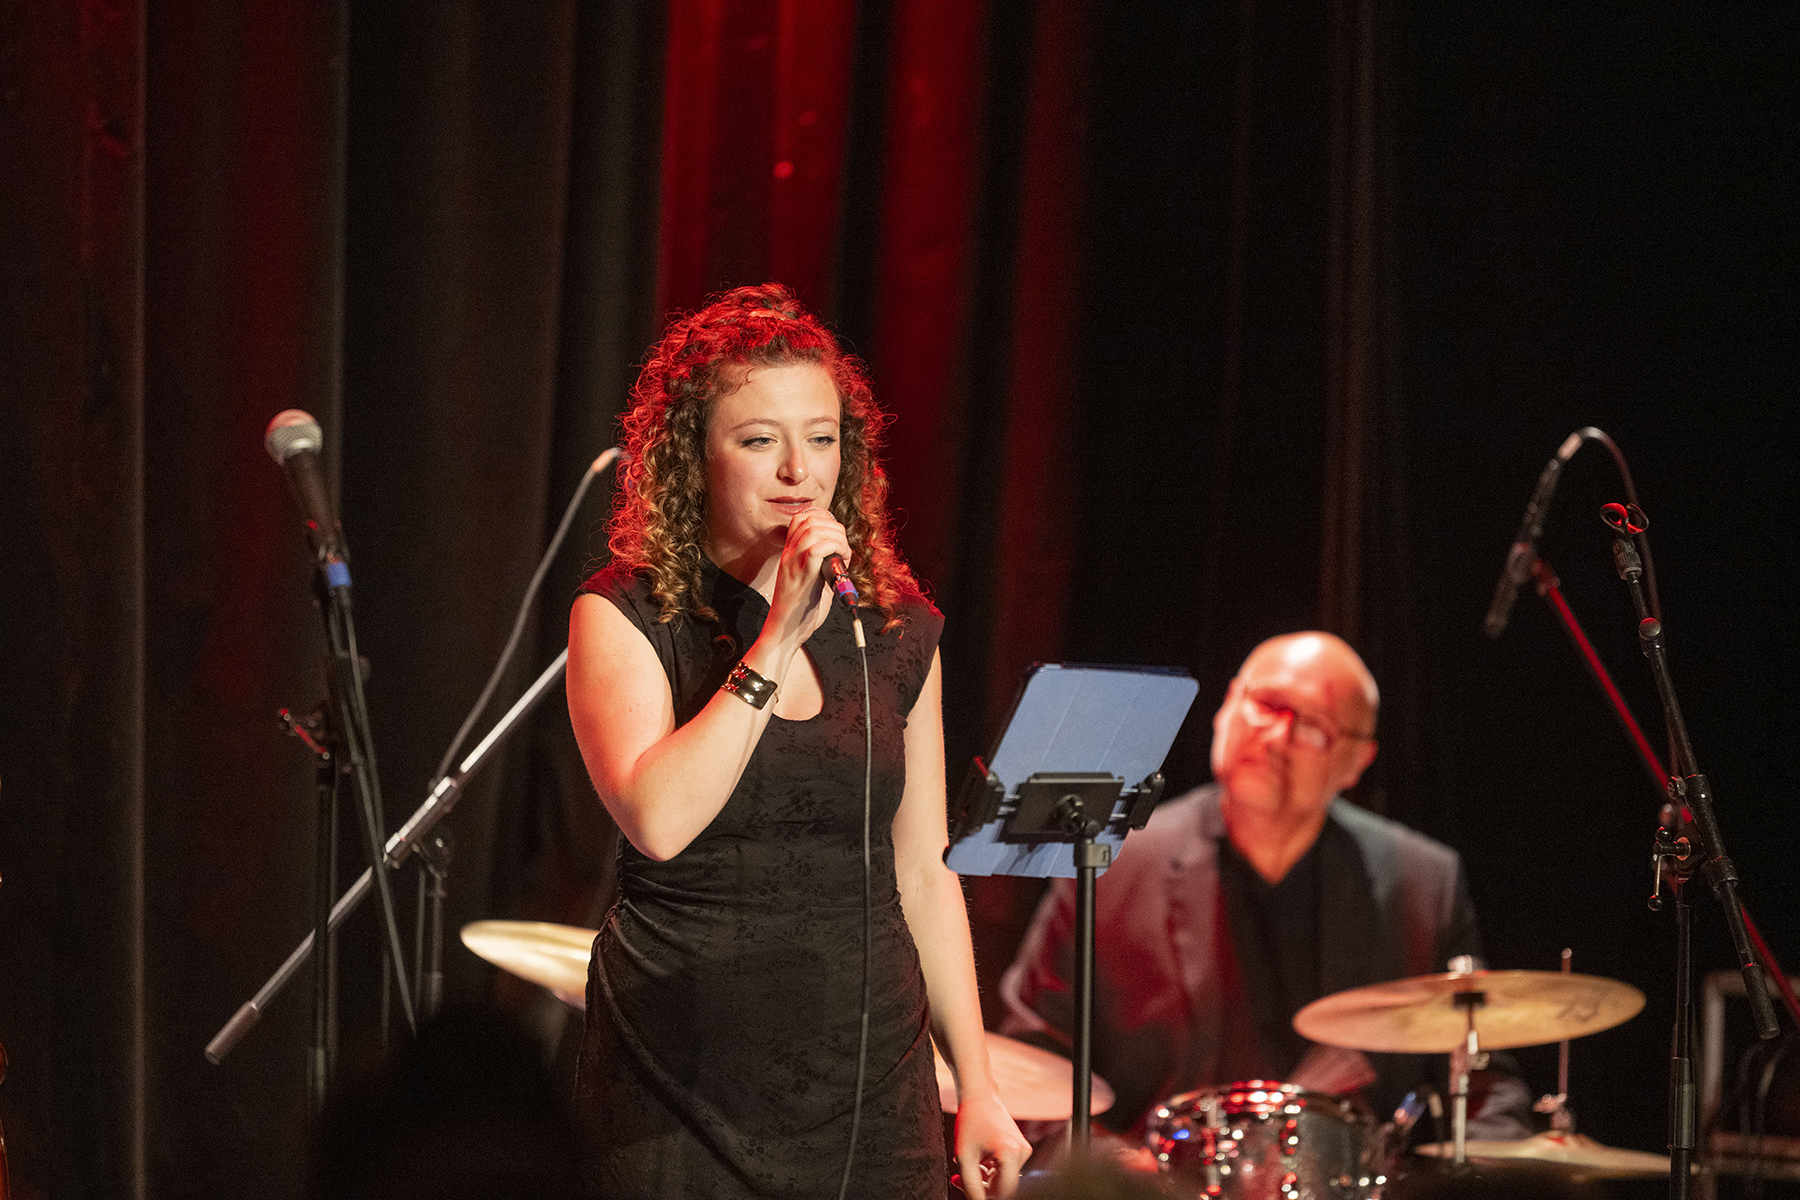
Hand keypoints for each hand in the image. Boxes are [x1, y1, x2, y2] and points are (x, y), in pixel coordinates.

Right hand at [763, 506, 849, 649]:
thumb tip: (842, 557)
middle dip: (833, 526)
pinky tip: (842, 560)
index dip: (823, 519)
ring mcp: (793, 564)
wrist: (784, 633)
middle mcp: (789, 555)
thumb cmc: (800, 612)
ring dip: (835, 536)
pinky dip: (834, 548)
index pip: (801, 519)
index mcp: (789, 555)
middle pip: (809, 520)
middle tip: (844, 546)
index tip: (837, 536)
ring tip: (844, 553)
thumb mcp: (811, 581)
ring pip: (813, 530)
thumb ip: (822, 566)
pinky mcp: (802, 576)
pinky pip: (817, 549)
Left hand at [951, 1089, 1031, 1198]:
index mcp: (1010, 1155)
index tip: (970, 1192)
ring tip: (967, 1166)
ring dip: (986, 1178)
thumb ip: (970, 1185)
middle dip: (983, 1188)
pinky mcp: (1022, 1148)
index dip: (986, 1197)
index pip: (1003, 1193)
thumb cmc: (969, 1123)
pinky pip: (1007, 1169)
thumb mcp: (964, 1157)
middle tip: (958, 1180)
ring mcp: (1024, 1150)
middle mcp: (1023, 1153)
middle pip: (1004, 1187)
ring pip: (1005, 1178)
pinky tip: (979, 1159)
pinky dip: (992, 1169)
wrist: (980, 1096)